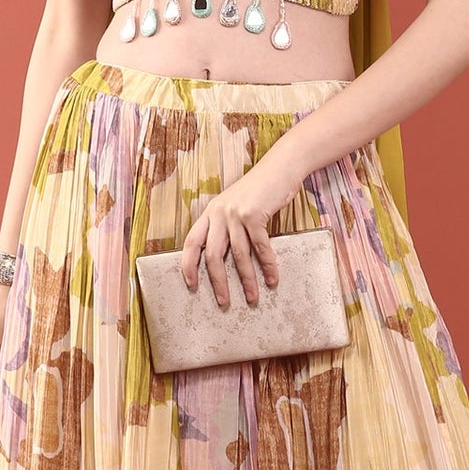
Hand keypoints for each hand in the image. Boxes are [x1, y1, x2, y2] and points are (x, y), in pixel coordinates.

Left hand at [180, 156, 300, 307]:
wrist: (280, 167)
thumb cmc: (260, 189)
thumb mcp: (235, 204)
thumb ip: (226, 225)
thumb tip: (225, 257)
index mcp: (210, 212)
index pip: (191, 242)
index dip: (188, 265)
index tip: (191, 285)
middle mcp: (219, 213)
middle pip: (213, 255)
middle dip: (218, 282)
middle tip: (223, 302)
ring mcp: (236, 213)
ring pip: (238, 255)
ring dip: (247, 280)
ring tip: (252, 297)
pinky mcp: (255, 215)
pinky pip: (260, 248)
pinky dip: (267, 266)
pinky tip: (271, 279)